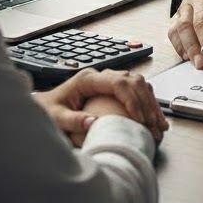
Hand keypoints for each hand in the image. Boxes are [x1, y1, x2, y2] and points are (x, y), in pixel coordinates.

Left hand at [34, 68, 168, 146]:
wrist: (43, 108)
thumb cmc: (47, 111)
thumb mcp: (55, 118)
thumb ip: (72, 121)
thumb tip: (93, 123)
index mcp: (88, 78)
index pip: (119, 83)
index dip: (133, 100)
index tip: (140, 120)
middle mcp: (101, 76)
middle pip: (134, 82)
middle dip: (147, 103)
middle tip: (154, 125)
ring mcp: (108, 80)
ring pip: (139, 84)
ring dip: (152, 103)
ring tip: (159, 125)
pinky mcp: (113, 89)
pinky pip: (137, 91)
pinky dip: (148, 104)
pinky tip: (154, 119)